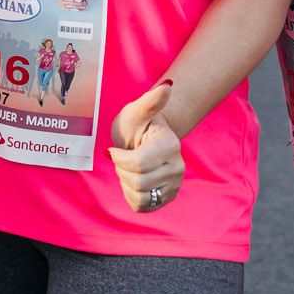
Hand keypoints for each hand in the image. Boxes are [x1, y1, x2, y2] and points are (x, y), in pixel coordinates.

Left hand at [107, 82, 183, 213]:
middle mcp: (177, 166)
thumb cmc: (137, 124)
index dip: (120, 159)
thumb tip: (167, 87)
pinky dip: (131, 195)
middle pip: (138, 181)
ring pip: (139, 196)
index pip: (139, 164)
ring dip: (126, 183)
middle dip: (122, 170)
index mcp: (170, 145)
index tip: (116, 150)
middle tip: (123, 158)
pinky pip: (141, 206)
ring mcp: (174, 184)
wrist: (144, 139)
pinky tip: (133, 180)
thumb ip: (150, 101)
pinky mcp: (167, 197)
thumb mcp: (136, 111)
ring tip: (129, 169)